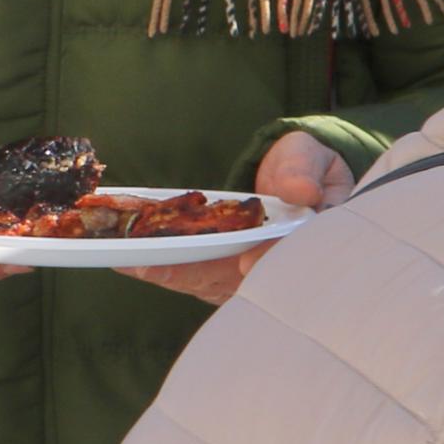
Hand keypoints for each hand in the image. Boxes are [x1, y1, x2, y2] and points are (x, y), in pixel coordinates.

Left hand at [122, 132, 350, 305]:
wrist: (294, 173)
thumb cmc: (306, 165)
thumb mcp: (311, 158)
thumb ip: (304, 172)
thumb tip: (300, 191)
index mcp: (308, 240)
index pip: (289, 257)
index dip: (269, 261)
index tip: (246, 264)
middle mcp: (276, 263)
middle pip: (240, 281)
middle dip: (197, 274)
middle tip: (159, 267)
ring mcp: (249, 272)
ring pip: (213, 284)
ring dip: (174, 276)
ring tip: (135, 265)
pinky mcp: (224, 271)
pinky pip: (196, 279)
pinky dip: (166, 271)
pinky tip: (133, 263)